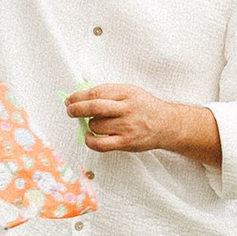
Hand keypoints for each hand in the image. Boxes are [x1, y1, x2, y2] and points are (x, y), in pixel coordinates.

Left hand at [66, 82, 220, 163]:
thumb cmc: (145, 108)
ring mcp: (126, 126)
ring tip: (95, 124)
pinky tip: (89, 136)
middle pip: (94, 106)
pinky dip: (90, 140)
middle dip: (76, 108)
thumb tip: (83, 94)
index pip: (96, 92)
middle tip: (70, 110)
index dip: (79, 96)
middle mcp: (126, 108)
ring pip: (96, 125)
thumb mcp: (130, 92)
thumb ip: (109, 92)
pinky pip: (101, 143)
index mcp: (126, 93)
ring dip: (90, 124)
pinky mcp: (126, 142)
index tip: (70, 99)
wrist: (166, 124)